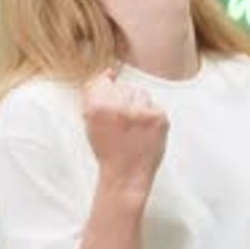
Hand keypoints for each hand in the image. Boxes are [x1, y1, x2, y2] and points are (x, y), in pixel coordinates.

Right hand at [82, 68, 168, 197]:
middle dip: (124, 101)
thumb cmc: (107, 149)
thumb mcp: (90, 123)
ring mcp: (140, 112)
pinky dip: (152, 118)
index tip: (111, 105)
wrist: (125, 176)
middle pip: (124, 87)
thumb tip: (110, 72)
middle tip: (123, 125)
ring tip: (134, 128)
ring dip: (138, 107)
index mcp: (97, 108)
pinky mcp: (159, 119)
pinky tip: (145, 133)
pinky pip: (155, 107)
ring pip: (141, 93)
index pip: (104, 81)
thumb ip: (94, 95)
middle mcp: (118, 108)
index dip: (107, 92)